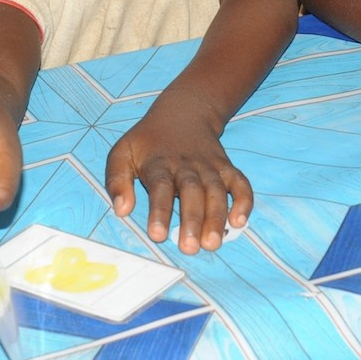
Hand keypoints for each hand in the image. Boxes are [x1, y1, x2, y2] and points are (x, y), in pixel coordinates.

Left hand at [106, 101, 249, 253]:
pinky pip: (240, 182)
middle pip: (191, 192)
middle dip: (192, 219)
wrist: (183, 112)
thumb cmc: (148, 142)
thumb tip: (121, 210)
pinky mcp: (226, 168)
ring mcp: (209, 166)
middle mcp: (186, 165)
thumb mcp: (122, 153)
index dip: (159, 211)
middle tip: (190, 247)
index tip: (157, 234)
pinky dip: (244, 200)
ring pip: (216, 191)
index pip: (160, 187)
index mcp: (159, 163)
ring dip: (216, 217)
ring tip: (213, 243)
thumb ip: (116, 181)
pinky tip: (239, 221)